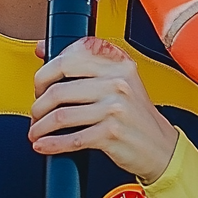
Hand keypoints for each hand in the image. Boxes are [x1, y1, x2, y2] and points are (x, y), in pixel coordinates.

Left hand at [28, 37, 177, 182]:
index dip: (45, 74)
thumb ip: (84, 64)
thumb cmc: (136, 115)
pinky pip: (71, 138)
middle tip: (36, 111)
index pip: (68, 59)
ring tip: (37, 130)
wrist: (161, 147)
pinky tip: (44, 145)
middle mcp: (117, 82)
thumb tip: (43, 50)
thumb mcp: (118, 81)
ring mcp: (115, 108)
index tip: (39, 86)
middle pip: (58, 88)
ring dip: (40, 127)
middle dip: (38, 104)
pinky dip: (51, 144)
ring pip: (60, 115)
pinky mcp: (111, 134)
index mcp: (117, 64)